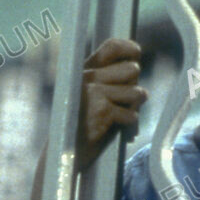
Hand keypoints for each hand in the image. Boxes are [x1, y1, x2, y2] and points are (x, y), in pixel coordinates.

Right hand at [24, 38, 146, 199]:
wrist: (63, 153)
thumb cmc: (81, 125)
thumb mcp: (91, 96)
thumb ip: (110, 80)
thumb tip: (136, 66)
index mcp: (84, 70)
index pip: (111, 46)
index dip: (129, 48)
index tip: (136, 54)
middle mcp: (87, 77)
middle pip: (132, 69)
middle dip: (134, 86)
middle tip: (124, 100)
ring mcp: (94, 93)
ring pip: (136, 92)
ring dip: (133, 107)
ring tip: (119, 115)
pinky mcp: (102, 110)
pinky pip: (132, 114)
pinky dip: (128, 123)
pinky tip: (114, 127)